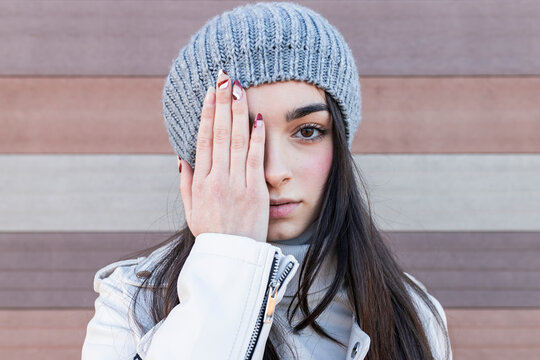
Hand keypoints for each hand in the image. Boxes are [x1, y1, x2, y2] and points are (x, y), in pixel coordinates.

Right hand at [178, 70, 268, 242]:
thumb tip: (181, 157)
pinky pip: (255, 159)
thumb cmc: (211, 234)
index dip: (208, 114)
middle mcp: (217, 179)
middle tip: (226, 78)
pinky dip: (256, 138)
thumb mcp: (191, 211)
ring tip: (240, 89)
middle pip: (220, 134)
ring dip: (239, 112)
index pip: (204, 140)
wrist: (231, 258)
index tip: (211, 93)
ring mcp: (237, 184)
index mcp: (200, 182)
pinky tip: (257, 118)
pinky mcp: (255, 191)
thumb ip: (186, 183)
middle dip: (223, 103)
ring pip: (237, 141)